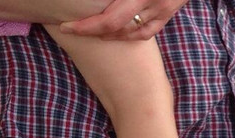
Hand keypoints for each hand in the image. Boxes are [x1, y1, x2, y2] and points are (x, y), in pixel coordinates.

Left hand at [59, 0, 187, 37]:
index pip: (110, 18)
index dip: (86, 25)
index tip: (67, 26)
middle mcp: (151, 4)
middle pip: (116, 27)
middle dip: (91, 30)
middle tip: (70, 29)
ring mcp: (161, 11)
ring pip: (131, 32)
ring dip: (109, 34)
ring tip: (91, 30)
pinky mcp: (167, 14)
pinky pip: (147, 31)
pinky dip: (130, 35)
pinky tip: (117, 33)